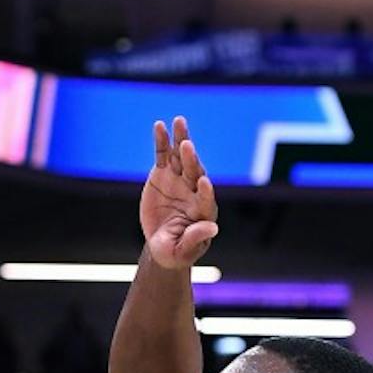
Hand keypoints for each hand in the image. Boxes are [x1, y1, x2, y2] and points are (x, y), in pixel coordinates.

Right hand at [140, 116, 219, 269]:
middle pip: (195, 172)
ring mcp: (179, 180)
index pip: (206, 199)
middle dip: (192, 160)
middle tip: (188, 146)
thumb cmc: (176, 250)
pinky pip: (164, 155)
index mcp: (202, 211)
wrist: (164, 243)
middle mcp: (194, 191)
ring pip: (182, 157)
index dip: (205, 191)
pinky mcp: (164, 174)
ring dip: (181, 140)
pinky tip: (159, 126)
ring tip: (179, 122)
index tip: (203, 183)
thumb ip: (196, 238)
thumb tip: (213, 227)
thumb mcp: (184, 251)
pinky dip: (162, 141)